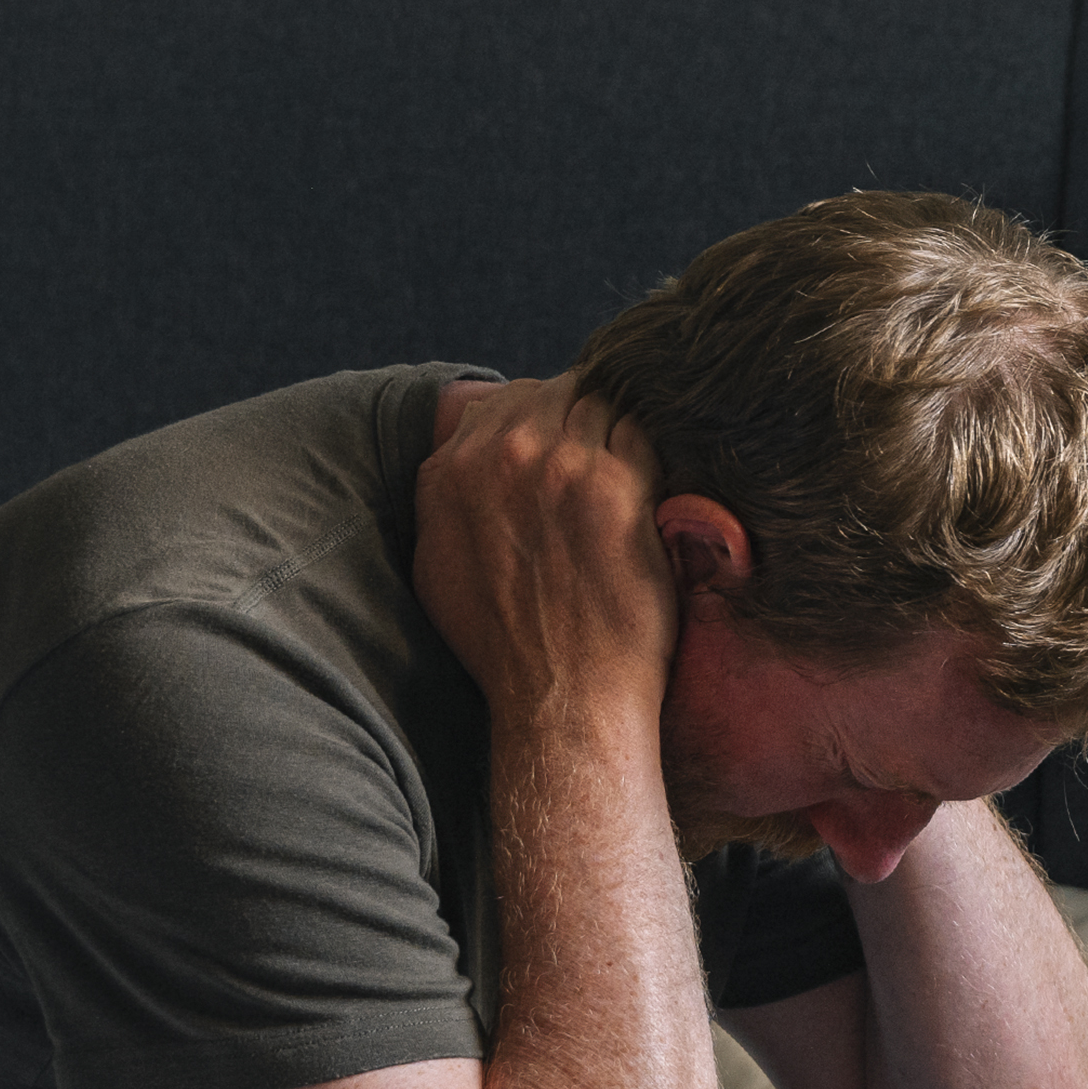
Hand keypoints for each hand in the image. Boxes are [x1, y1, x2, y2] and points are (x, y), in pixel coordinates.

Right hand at [412, 374, 674, 730]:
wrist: (562, 695)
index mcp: (452, 470)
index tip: (564, 444)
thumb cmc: (503, 645)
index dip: (543, 417)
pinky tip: (650, 486)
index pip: (507, 398)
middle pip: (558, 392)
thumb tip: (455, 462)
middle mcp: (502, 456)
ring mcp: (563, 466)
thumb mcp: (436, 567)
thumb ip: (442, 498)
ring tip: (628, 474)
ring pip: (603, 405)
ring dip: (618, 433)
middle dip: (583, 418)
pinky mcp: (618, 486)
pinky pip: (641, 434)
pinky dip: (649, 453)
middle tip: (605, 457)